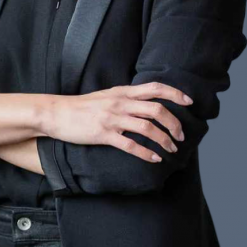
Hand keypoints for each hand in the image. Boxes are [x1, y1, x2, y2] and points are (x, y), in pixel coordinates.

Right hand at [46, 83, 192, 162]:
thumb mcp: (107, 96)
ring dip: (164, 140)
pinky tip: (154, 159)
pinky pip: (130, 145)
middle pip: (157, 109)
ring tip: (171, 149)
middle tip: (180, 135)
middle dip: (174, 123)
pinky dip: (146, 153)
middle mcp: (121, 103)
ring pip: (147, 128)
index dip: (175, 93)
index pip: (155, 87)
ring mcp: (112, 118)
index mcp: (123, 92)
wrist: (57, 113)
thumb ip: (126, 98)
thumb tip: (146, 103)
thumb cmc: (83, 107)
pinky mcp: (104, 134)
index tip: (189, 102)